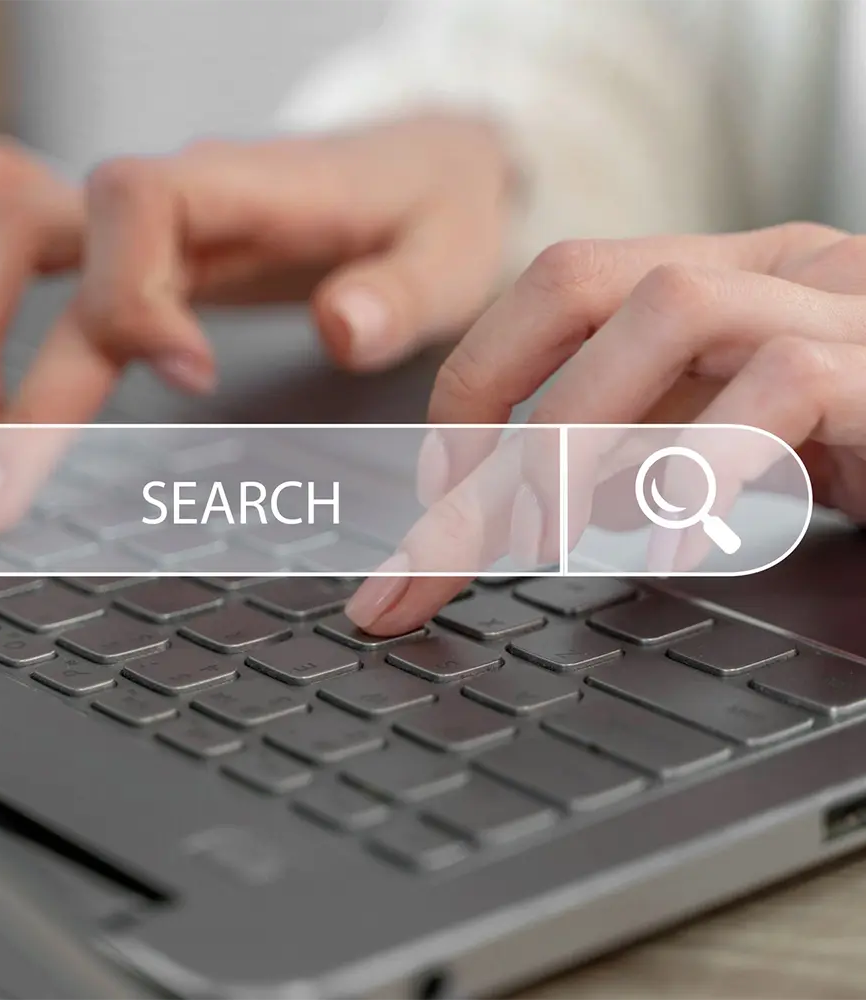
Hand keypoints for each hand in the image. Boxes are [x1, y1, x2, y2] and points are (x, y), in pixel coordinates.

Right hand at [0, 115, 512, 435]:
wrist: (430, 163)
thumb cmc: (438, 210)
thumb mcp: (453, 254)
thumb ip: (402, 295)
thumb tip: (341, 328)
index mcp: (251, 188)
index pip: (139, 206)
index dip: (136, 297)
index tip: (189, 380)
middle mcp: (182, 196)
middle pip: (38, 234)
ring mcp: (154, 217)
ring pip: (10, 233)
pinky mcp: (146, 242)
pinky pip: (24, 209)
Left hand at [345, 223, 865, 633]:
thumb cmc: (851, 450)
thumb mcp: (717, 438)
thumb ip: (630, 446)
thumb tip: (511, 503)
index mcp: (711, 279)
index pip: (556, 286)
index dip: (478, 377)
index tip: (440, 484)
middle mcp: (766, 271)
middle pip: (583, 282)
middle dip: (494, 406)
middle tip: (457, 528)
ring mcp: (838, 306)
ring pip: (672, 312)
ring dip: (578, 436)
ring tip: (544, 541)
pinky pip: (787, 388)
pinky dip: (705, 471)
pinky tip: (674, 548)